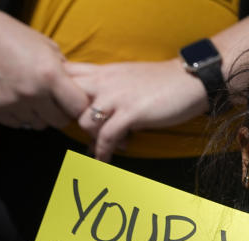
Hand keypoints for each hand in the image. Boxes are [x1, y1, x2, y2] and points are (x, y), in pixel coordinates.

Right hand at [0, 11, 89, 129]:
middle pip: (59, 122)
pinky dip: (21, 116)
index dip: (79, 107)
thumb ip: (64, 70)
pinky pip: (18, 123)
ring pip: (39, 125)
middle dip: (60, 114)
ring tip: (33, 98)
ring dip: (40, 116)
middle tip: (55, 103)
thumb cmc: (15, 37)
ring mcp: (13, 103)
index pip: (78, 108)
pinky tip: (17, 100)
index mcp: (50, 75)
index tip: (74, 103)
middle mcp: (32, 92)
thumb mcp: (47, 47)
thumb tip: (79, 90)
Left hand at [64, 59, 208, 160]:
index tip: (62, 110)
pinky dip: (102, 152)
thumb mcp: (128, 75)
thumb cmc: (163, 81)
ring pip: (84, 121)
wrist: (190, 80)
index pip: (66, 74)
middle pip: (66, 98)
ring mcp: (116, 97)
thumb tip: (98, 107)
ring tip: (102, 147)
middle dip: (67, 118)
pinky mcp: (131, 113)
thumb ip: (109, 86)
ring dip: (91, 138)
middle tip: (77, 134)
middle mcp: (104, 81)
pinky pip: (106, 137)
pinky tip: (103, 161)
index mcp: (103, 71)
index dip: (58, 91)